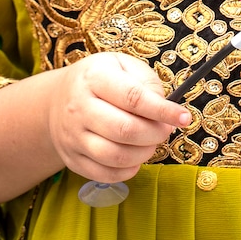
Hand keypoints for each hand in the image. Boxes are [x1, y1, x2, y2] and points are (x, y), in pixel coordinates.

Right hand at [47, 52, 189, 182]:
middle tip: (166, 129)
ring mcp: (73, 136)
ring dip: (144, 153)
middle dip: (155, 133)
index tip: (184, 117)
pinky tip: (136, 156)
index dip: (162, 110)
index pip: (133, 97)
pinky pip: (104, 174)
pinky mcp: (72, 159)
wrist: (57, 100)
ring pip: (115, 156)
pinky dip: (128, 170)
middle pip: (125, 130)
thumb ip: (146, 82)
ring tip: (152, 142)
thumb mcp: (122, 65)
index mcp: (95, 78)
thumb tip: (165, 108)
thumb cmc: (101, 79)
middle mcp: (79, 108)